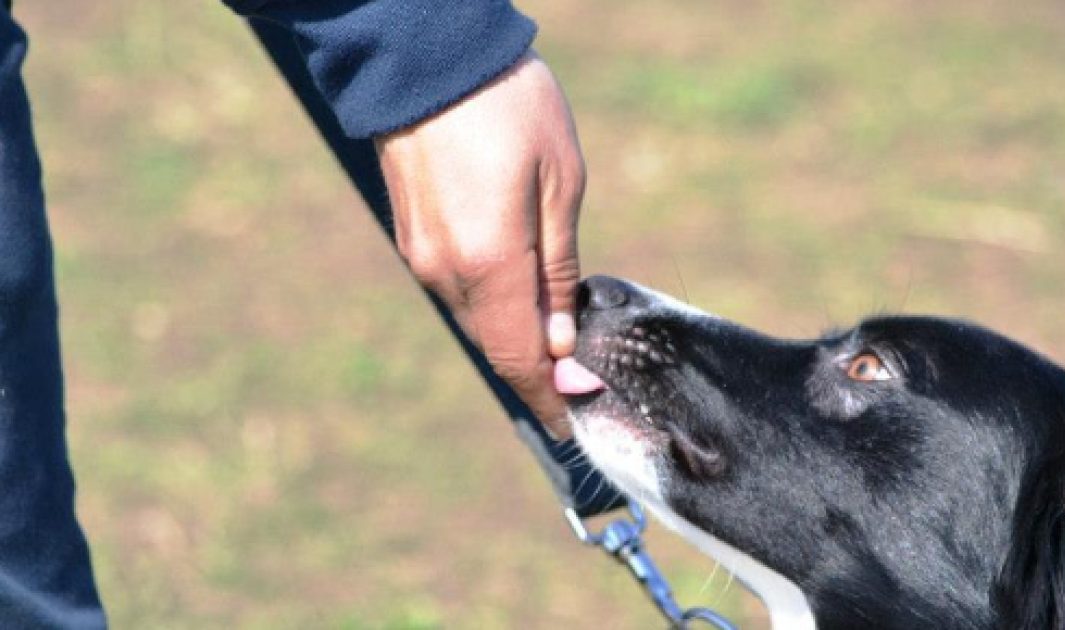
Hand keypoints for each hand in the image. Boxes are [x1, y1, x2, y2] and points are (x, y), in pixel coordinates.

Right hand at [375, 52, 584, 436]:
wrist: (426, 55)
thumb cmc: (508, 107)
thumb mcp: (561, 182)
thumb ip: (558, 271)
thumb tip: (558, 343)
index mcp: (489, 264)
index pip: (522, 359)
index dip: (550, 399)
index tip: (574, 425)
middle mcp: (445, 273)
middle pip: (497, 346)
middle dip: (538, 373)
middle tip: (579, 386)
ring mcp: (422, 256)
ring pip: (476, 320)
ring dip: (515, 338)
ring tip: (558, 341)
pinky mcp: (413, 237)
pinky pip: (458, 291)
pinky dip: (492, 306)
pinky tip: (521, 295)